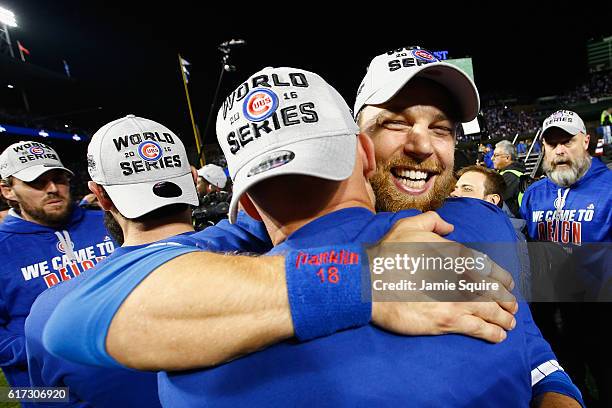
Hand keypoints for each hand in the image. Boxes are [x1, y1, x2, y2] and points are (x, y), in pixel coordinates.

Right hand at [369, 212, 517, 342]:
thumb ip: (432, 221)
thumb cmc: (387, 255)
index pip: (487, 267)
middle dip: (507, 300)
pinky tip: (498, 336)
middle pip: (493, 291)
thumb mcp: (407, 226)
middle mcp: (459, 277)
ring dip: (504, 318)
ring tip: (509, 324)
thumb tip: (450, 228)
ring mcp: (454, 301)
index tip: (508, 284)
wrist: (369, 284)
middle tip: (512, 307)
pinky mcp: (446, 321)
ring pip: (490, 311)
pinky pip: (477, 328)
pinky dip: (492, 333)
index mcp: (453, 255)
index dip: (501, 278)